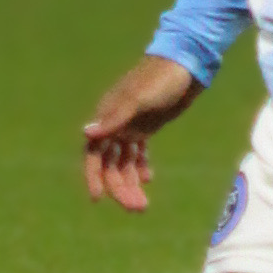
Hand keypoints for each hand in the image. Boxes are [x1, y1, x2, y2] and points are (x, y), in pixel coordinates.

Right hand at [83, 51, 198, 210]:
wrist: (186, 65)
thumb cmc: (160, 79)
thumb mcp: (137, 99)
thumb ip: (114, 118)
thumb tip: (86, 134)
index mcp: (108, 117)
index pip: (94, 154)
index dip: (94, 176)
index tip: (98, 199)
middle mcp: (115, 124)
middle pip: (111, 164)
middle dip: (120, 187)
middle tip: (138, 208)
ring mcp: (131, 126)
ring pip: (124, 161)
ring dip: (131, 183)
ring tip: (144, 205)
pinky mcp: (146, 126)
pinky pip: (137, 152)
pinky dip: (140, 166)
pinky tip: (148, 178)